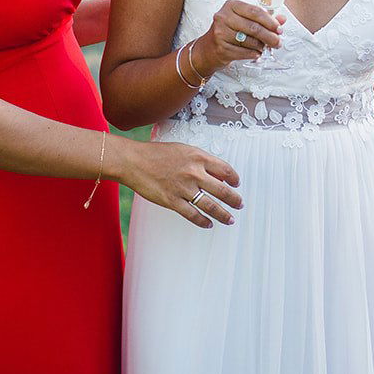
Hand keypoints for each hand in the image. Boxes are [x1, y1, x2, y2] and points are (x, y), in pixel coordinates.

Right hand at [116, 138, 242, 228]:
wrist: (133, 161)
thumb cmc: (156, 153)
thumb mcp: (182, 149)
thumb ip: (199, 160)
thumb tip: (215, 175)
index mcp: (198, 157)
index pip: (225, 169)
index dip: (234, 179)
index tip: (236, 184)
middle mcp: (194, 173)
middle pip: (222, 190)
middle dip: (234, 200)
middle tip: (240, 204)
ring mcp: (183, 188)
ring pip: (210, 205)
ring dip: (223, 214)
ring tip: (230, 219)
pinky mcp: (172, 201)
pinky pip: (193, 215)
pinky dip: (203, 222)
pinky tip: (209, 224)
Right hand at [198, 0, 283, 71]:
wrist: (208, 48)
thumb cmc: (229, 30)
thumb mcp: (244, 20)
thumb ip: (263, 18)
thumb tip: (282, 19)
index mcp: (231, 5)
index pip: (255, 11)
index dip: (270, 21)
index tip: (279, 29)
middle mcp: (223, 17)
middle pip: (254, 27)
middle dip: (270, 37)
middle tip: (278, 42)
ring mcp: (220, 33)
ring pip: (250, 41)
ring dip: (261, 46)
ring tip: (264, 47)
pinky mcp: (221, 47)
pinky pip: (244, 52)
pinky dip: (253, 54)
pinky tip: (256, 53)